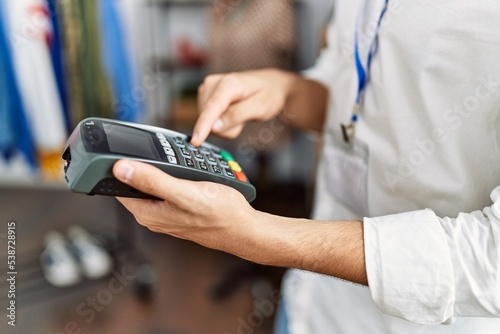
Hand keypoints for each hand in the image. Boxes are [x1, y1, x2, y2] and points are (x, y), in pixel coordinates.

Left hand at [112, 160, 256, 250]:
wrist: (243, 228)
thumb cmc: (219, 214)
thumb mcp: (184, 193)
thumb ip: (152, 181)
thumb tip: (121, 168)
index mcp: (147, 212)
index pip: (117, 186)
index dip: (115, 166)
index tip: (121, 147)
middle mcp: (153, 214)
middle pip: (135, 182)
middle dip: (144, 164)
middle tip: (161, 152)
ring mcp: (166, 212)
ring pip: (153, 183)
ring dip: (163, 169)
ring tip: (180, 163)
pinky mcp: (179, 209)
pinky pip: (169, 187)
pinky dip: (176, 175)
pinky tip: (188, 171)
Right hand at [191, 69, 294, 145]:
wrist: (270, 84)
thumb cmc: (268, 94)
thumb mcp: (260, 107)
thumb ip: (237, 116)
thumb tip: (215, 127)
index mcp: (229, 83)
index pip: (212, 108)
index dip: (203, 126)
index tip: (196, 141)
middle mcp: (213, 83)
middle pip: (209, 119)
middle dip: (226, 126)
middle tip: (244, 117)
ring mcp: (207, 89)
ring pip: (208, 122)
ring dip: (225, 124)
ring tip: (239, 113)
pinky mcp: (205, 95)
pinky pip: (208, 119)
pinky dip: (221, 121)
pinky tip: (232, 112)